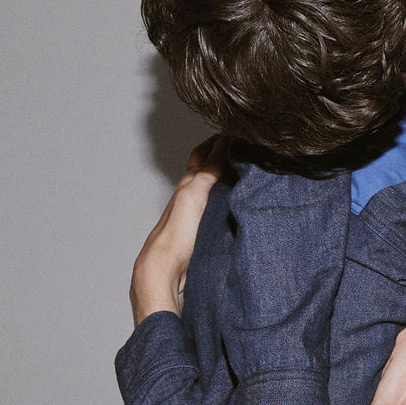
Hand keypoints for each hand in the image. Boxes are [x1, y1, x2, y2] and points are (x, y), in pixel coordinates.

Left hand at [130, 136, 225, 325]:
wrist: (163, 272)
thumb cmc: (175, 236)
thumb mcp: (193, 196)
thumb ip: (208, 172)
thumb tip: (223, 146)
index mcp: (187, 185)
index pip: (202, 154)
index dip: (217, 141)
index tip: (234, 133)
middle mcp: (188, 198)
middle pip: (204, 170)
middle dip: (220, 156)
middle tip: (240, 149)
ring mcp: (193, 216)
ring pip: (209, 190)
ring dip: (223, 180)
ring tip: (242, 174)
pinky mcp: (199, 233)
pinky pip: (214, 210)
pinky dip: (225, 202)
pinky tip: (234, 207)